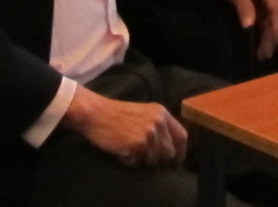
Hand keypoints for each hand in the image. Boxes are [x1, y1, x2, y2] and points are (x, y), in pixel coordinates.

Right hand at [61, 85, 186, 166]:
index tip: (174, 162)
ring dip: (143, 161)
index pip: (182, 137)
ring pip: (154, 161)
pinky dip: (130, 161)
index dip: (180, 153)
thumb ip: (159, 127)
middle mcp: (158, 122)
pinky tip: (121, 150)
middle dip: (159, 160)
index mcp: (161, 113)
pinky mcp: (136, 145)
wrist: (96, 113)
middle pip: (169, 153)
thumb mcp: (144, 113)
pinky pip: (138, 163)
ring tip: (129, 148)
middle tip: (145, 158)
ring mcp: (148, 134)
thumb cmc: (117, 115)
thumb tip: (171, 150)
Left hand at [222, 0, 277, 60]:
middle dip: (272, 37)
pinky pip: (265, 21)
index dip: (277, 26)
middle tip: (267, 54)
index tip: (275, 42)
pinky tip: (261, 45)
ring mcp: (268, 1)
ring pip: (270, 22)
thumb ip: (243, 6)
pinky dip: (263, 33)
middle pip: (275, 18)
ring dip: (268, 38)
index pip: (277, 9)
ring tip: (264, 55)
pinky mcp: (262, 6)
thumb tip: (249, 26)